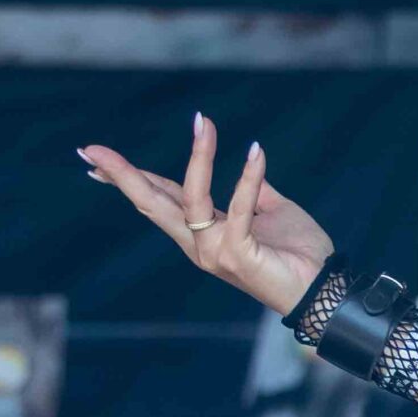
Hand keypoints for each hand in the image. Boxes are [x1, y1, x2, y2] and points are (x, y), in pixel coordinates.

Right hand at [80, 113, 333, 316]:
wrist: (327, 292)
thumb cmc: (301, 256)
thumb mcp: (272, 213)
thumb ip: (254, 191)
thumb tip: (249, 162)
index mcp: (203, 234)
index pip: (161, 199)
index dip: (132, 176)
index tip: (97, 158)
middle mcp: (200, 245)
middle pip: (151, 204)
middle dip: (121, 175)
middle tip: (90, 149)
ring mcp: (215, 253)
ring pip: (190, 199)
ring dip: (198, 158)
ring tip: (203, 124)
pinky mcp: (238, 256)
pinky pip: (238, 208)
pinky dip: (247, 178)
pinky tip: (254, 152)